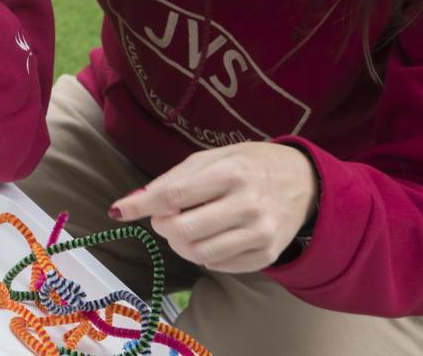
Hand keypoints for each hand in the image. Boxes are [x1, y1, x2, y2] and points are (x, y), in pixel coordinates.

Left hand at [108, 142, 317, 272]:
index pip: (174, 195)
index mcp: (232, 172)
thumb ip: (173, 179)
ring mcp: (260, 234)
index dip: (141, 205)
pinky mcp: (266, 255)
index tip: (118, 210)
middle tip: (165, 217)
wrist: (304, 182)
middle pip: (182, 230)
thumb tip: (133, 202)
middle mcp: (248, 205)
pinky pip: (217, 266)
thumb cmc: (249, 164)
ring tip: (184, 227)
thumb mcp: (213, 157)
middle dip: (162, 226)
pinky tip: (210, 236)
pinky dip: (203, 254)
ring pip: (197, 254)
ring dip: (179, 243)